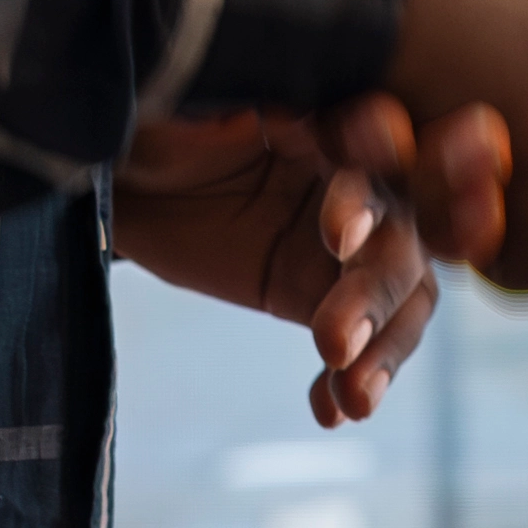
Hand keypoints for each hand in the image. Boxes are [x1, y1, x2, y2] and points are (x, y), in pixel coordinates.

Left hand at [112, 91, 439, 423]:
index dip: (374, 187)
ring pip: (402, 293)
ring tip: (356, 396)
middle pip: (401, 232)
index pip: (375, 144)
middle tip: (334, 339)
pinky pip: (362, 344)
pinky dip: (353, 380)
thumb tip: (240, 124)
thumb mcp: (169, 118)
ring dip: (386, 346)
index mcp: (326, 116)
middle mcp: (355, 174)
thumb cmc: (149, 127)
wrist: (125, 180)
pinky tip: (333, 411)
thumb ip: (211, 119)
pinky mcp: (321, 294)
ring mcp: (348, 242)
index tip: (337, 233)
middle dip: (376, 288)